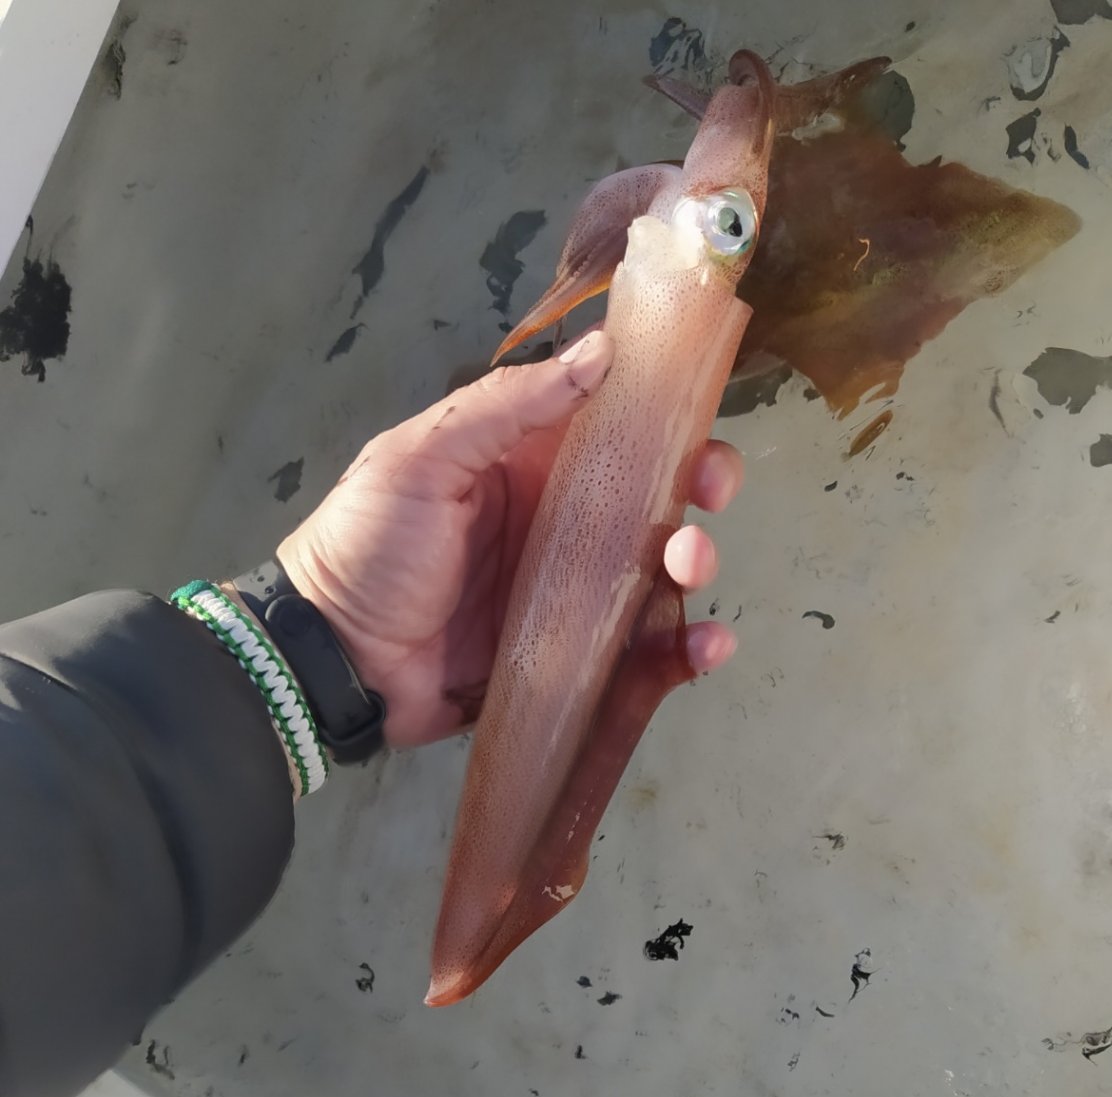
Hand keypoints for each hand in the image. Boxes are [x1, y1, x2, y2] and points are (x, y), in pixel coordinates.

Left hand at [278, 330, 744, 746]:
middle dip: (697, 488)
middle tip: (708, 497)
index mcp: (530, 464)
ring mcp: (573, 592)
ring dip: (693, 563)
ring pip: (659, 570)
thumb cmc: (370, 545)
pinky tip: (705, 645)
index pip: (614, 425)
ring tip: (687, 568)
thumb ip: (505, 405)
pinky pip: (642, 649)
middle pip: (653, 495)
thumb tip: (602, 350)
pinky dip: (683, 648)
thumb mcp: (422, 459)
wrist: (336, 663)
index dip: (666, 416)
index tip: (701, 417)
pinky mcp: (576, 654)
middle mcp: (563, 522)